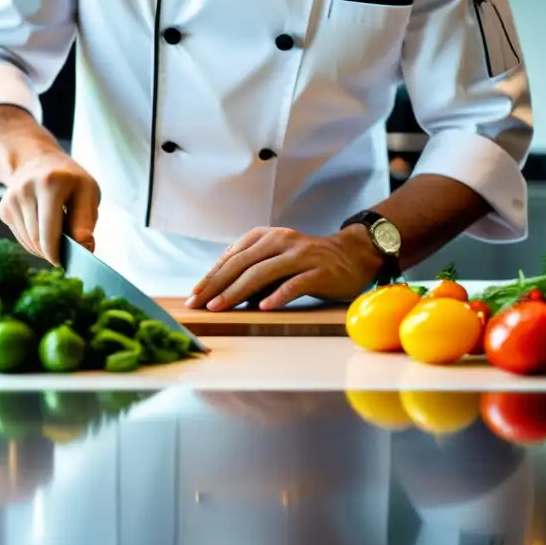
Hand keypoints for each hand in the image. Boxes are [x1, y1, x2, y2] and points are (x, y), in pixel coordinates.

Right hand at [0, 150, 100, 265]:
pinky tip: (43, 233)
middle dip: (50, 252)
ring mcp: (11, 198)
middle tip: (63, 255)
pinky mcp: (4, 208)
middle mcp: (26, 188)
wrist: (37, 160)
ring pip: (27, 240)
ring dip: (42, 249)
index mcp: (51, 182)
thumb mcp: (88, 191)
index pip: (50, 230)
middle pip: (37, 238)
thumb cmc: (68, 179)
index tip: (65, 261)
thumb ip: (86, 221)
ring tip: (56, 241)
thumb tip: (86, 248)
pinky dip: (33, 243)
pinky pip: (20, 237)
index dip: (57, 252)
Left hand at [186, 226, 384, 310]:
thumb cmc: (306, 262)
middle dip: (216, 285)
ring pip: (262, 273)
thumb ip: (251, 270)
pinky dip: (278, 295)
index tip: (193, 295)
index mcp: (265, 236)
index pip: (231, 257)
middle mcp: (281, 241)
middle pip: (242, 264)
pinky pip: (295, 283)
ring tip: (220, 307)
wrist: (352, 256)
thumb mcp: (275, 258)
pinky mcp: (319, 270)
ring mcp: (301, 255)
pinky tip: (263, 308)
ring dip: (237, 291)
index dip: (210, 276)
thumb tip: (219, 291)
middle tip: (198, 303)